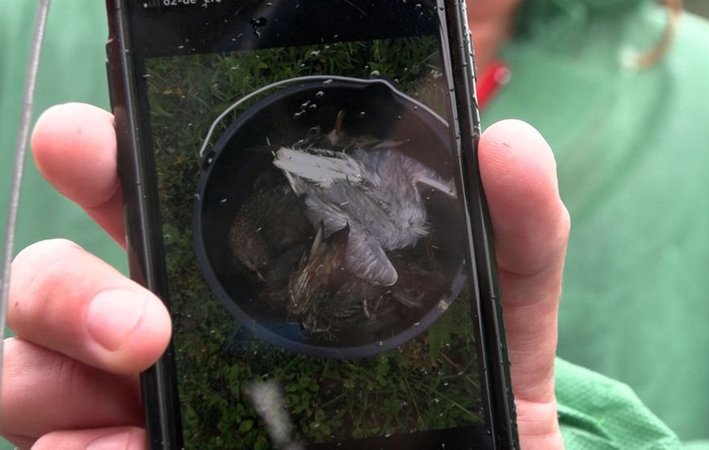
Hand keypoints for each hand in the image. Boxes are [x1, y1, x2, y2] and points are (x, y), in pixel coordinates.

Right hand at [1, 103, 568, 448]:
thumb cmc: (470, 393)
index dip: (105, 161)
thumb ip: (513, 229)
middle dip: (62, 281)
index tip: (94, 141)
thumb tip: (506, 144)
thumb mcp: (497, 308)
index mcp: (243, 269)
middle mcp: (180, 330)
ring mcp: (153, 405)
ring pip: (33, 374)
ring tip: (136, 382)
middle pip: (60, 282)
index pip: (149, 201)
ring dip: (50, 375)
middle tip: (139, 321)